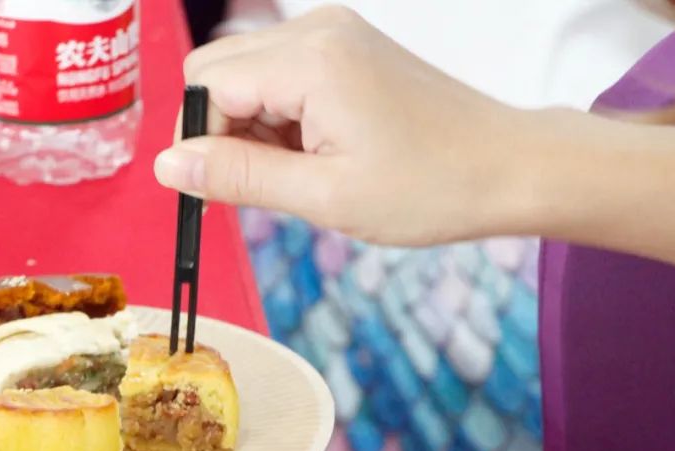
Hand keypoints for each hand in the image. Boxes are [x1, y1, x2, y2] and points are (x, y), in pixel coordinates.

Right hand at [154, 6, 524, 245]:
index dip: (200, 143)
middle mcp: (317, 29)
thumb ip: (237, 177)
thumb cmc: (430, 187)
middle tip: (263, 184)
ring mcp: (333, 33)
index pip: (206, 87)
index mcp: (311, 59)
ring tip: (300, 172)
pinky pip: (277, 75)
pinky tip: (311, 153)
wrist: (506, 168)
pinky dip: (276, 118)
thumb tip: (168, 165)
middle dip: (221, 133)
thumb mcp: (324, 197)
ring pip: (243, 74)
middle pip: (217, 72)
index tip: (219, 191)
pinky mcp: (344, 48)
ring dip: (250, 129)